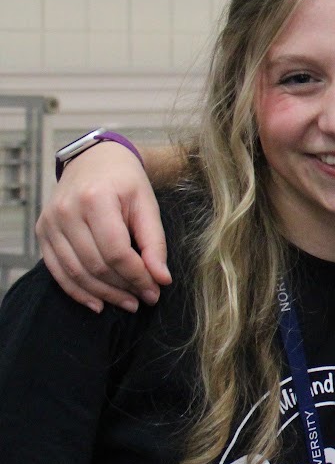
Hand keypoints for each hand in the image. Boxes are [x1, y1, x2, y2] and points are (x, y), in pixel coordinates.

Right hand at [33, 142, 168, 312]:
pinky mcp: (43, 232)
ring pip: (76, 272)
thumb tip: (162, 279)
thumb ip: (155, 242)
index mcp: (95, 200)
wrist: (94, 161)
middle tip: (143, 299)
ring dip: (103, 294)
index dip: (137, 277)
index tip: (154, 291)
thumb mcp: (147, 204)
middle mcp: (66, 212)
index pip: (116, 252)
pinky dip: (77, 291)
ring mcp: (50, 223)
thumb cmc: (125, 182)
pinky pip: (58, 271)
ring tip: (127, 303)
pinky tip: (98, 303)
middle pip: (95, 265)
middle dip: (122, 288)